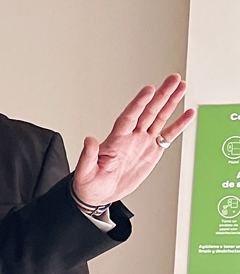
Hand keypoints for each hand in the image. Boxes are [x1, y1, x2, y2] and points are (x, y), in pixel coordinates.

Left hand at [73, 73, 194, 205]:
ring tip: (181, 87)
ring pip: (159, 118)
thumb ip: (88, 156)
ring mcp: (142, 142)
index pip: (130, 117)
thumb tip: (89, 140)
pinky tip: (187, 114)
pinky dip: (178, 125)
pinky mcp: (151, 151)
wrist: (98, 194)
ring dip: (170, 102)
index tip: (149, 89)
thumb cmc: (89, 183)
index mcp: (115, 140)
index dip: (139, 103)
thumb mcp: (85, 171)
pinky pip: (167, 135)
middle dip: (161, 95)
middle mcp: (130, 137)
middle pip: (148, 111)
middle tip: (173, 79)